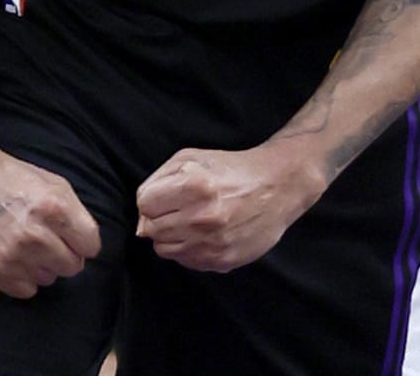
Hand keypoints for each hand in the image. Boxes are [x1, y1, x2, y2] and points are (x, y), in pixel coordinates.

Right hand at [0, 135, 101, 298]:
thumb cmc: (12, 178)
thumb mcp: (53, 183)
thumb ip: (75, 214)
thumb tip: (87, 246)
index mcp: (55, 207)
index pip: (90, 245)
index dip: (85, 242)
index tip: (76, 239)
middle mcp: (35, 235)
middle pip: (72, 266)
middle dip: (66, 255)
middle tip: (51, 242)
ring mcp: (12, 255)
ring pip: (49, 279)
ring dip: (44, 266)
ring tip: (28, 246)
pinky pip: (25, 291)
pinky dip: (24, 278)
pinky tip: (16, 259)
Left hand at [135, 142, 323, 272]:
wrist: (277, 186)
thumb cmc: (231, 169)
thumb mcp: (191, 158)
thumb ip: (158, 181)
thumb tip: (141, 217)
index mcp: (194, 184)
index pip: (144, 204)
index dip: (153, 199)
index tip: (167, 196)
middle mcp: (202, 216)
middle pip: (152, 229)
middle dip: (161, 218)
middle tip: (181, 208)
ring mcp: (212, 242)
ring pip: (164, 249)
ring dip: (173, 236)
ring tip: (193, 221)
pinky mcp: (222, 261)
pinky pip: (186, 261)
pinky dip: (190, 249)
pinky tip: (206, 233)